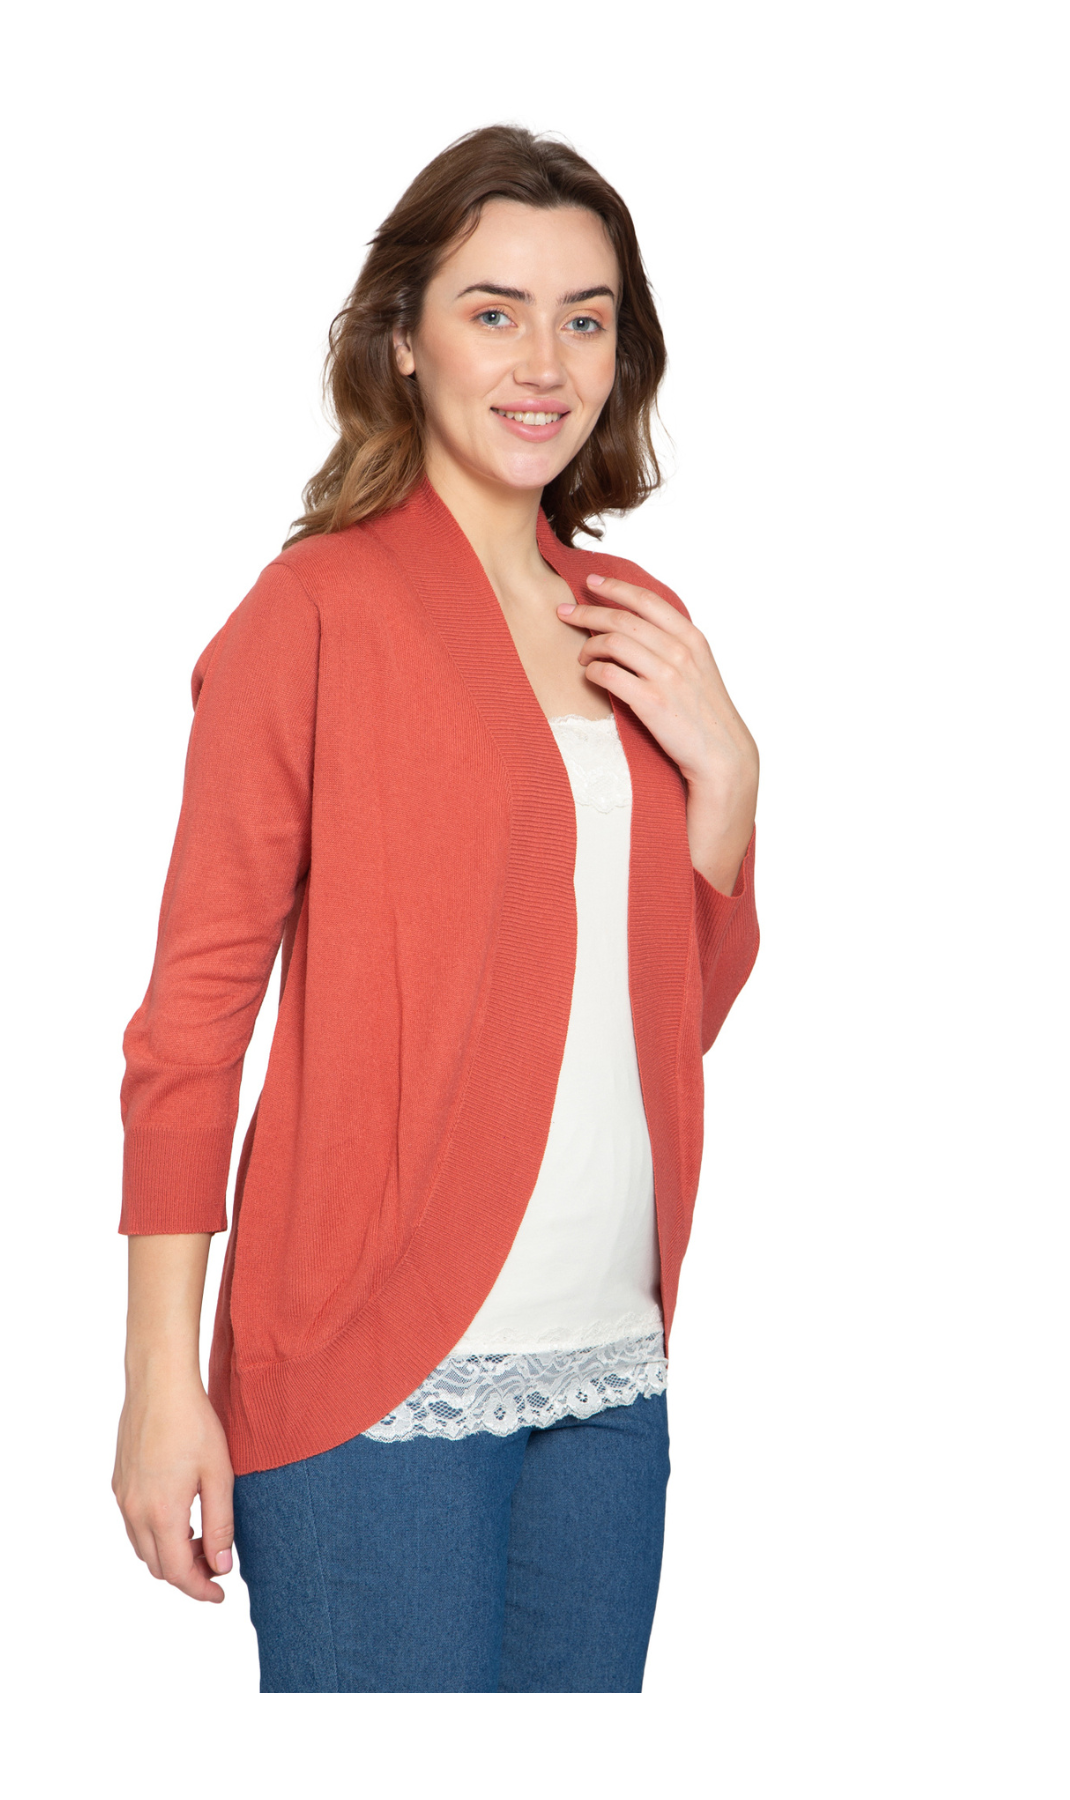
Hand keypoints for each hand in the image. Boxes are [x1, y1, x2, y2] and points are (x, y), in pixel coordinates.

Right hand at [113, 1378, 234, 1602]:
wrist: (159, 1384)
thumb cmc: (194, 1424)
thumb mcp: (219, 1475)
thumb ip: (221, 1525)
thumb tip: (222, 1566)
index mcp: (161, 1514)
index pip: (178, 1573)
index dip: (200, 1590)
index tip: (221, 1594)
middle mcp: (135, 1511)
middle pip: (158, 1566)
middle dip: (188, 1574)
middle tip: (217, 1564)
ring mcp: (123, 1496)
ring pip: (143, 1547)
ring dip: (170, 1554)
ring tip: (202, 1540)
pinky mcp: (119, 1482)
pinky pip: (134, 1524)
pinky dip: (155, 1534)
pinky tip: (180, 1515)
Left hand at [558, 575, 758, 893]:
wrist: (721, 754)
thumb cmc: (704, 712)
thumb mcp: (699, 668)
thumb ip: (673, 644)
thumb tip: (638, 626)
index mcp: (691, 638)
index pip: (646, 600)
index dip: (615, 587)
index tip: (591, 582)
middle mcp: (680, 651)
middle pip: (622, 618)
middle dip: (587, 611)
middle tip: (564, 612)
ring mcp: (666, 676)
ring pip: (612, 642)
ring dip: (589, 645)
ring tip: (581, 655)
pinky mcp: (651, 702)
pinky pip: (609, 674)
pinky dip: (593, 671)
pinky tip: (590, 675)